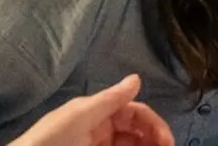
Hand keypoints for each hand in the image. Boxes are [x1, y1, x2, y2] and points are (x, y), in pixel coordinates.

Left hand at [10, 75, 174, 145]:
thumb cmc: (50, 140)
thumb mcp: (79, 116)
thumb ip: (110, 98)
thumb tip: (137, 77)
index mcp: (97, 114)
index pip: (135, 113)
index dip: (154, 124)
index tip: (168, 141)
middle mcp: (100, 131)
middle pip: (137, 133)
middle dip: (154, 139)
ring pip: (131, 145)